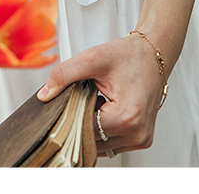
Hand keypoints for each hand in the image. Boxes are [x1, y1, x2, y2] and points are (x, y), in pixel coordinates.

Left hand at [36, 33, 166, 157]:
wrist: (153, 53)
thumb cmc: (128, 55)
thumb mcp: (92, 58)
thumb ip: (64, 74)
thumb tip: (44, 95)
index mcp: (126, 117)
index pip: (84, 130)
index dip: (69, 116)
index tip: (62, 103)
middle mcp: (137, 134)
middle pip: (93, 140)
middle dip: (79, 121)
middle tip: (75, 99)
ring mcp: (140, 139)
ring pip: (102, 144)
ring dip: (92, 127)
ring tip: (92, 101)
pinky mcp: (141, 139)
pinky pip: (113, 142)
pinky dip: (103, 129)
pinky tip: (102, 109)